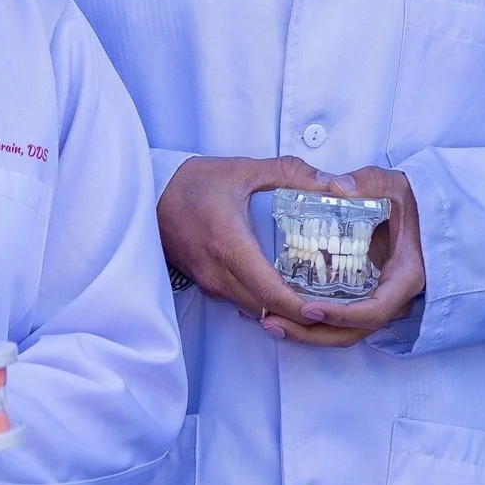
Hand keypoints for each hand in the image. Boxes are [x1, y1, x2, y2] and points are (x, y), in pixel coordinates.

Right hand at [157, 155, 341, 331]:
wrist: (150, 192)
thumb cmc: (196, 182)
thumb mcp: (245, 170)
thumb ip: (291, 173)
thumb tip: (334, 183)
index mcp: (229, 244)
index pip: (268, 290)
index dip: (298, 307)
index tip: (325, 309)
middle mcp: (217, 271)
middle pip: (264, 308)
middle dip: (297, 314)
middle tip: (330, 306)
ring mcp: (208, 281)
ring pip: (251, 308)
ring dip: (280, 310)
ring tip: (312, 299)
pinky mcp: (203, 282)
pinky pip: (238, 301)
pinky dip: (262, 301)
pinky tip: (281, 287)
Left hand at [264, 167, 425, 349]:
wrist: (428, 213)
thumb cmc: (415, 201)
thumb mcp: (397, 186)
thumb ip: (370, 182)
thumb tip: (337, 187)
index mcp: (404, 278)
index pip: (372, 312)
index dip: (340, 316)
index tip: (307, 308)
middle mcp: (392, 298)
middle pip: (350, 332)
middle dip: (311, 334)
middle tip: (272, 323)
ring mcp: (378, 300)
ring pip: (342, 331)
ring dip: (307, 333)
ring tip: (268, 322)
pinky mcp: (364, 295)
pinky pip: (339, 318)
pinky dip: (312, 320)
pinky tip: (280, 311)